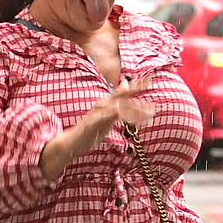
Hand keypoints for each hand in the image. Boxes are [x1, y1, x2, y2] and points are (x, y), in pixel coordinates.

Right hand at [39, 78, 154, 180]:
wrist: (72, 142)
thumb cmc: (91, 131)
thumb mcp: (108, 118)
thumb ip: (118, 106)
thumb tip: (125, 92)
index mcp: (108, 104)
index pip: (124, 94)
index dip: (137, 86)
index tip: (151, 80)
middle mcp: (103, 105)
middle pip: (121, 95)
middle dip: (135, 89)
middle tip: (149, 83)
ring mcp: (96, 114)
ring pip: (115, 106)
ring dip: (130, 107)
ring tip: (145, 110)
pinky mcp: (90, 123)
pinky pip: (101, 117)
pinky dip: (110, 113)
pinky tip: (118, 111)